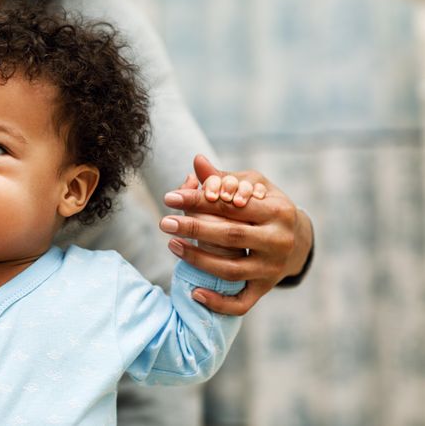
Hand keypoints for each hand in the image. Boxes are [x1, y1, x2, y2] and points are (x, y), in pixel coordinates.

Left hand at [160, 155, 312, 314]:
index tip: (169, 197)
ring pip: (230, 269)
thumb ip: (222, 178)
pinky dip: (218, 302)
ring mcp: (272, 268)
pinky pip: (241, 303)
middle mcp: (278, 241)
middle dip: (193, 228)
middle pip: (229, 236)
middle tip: (164, 222)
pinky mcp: (265, 288)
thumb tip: (196, 161)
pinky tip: (195, 292)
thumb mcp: (251, 186)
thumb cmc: (265, 207)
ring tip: (172, 245)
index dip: (198, 200)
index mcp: (277, 211)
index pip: (231, 205)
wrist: (298, 241)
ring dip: (197, 259)